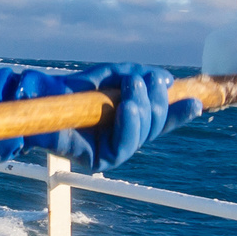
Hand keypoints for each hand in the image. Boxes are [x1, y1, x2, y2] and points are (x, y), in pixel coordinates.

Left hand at [0, 64, 198, 171]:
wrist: (39, 99)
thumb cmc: (72, 88)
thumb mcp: (110, 75)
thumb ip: (137, 76)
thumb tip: (166, 81)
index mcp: (129, 119)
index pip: (160, 118)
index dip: (178, 112)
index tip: (196, 101)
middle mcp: (124, 136)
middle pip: (156, 124)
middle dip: (156, 100)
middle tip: (143, 80)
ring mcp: (113, 150)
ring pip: (144, 134)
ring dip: (144, 108)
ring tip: (133, 89)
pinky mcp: (100, 160)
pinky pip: (125, 146)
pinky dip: (129, 124)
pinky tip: (128, 107)